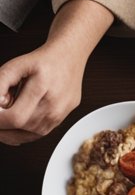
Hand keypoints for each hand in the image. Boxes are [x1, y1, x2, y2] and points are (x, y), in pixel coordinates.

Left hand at [0, 0, 112, 144]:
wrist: (68, 60)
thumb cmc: (42, 62)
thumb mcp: (15, 66)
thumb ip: (0, 83)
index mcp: (42, 87)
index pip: (15, 117)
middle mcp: (54, 104)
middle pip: (21, 127)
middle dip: (3, 125)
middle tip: (0, 112)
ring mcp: (60, 114)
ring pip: (30, 134)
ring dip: (13, 129)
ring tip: (10, 113)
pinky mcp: (61, 120)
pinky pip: (39, 134)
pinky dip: (24, 133)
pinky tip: (16, 124)